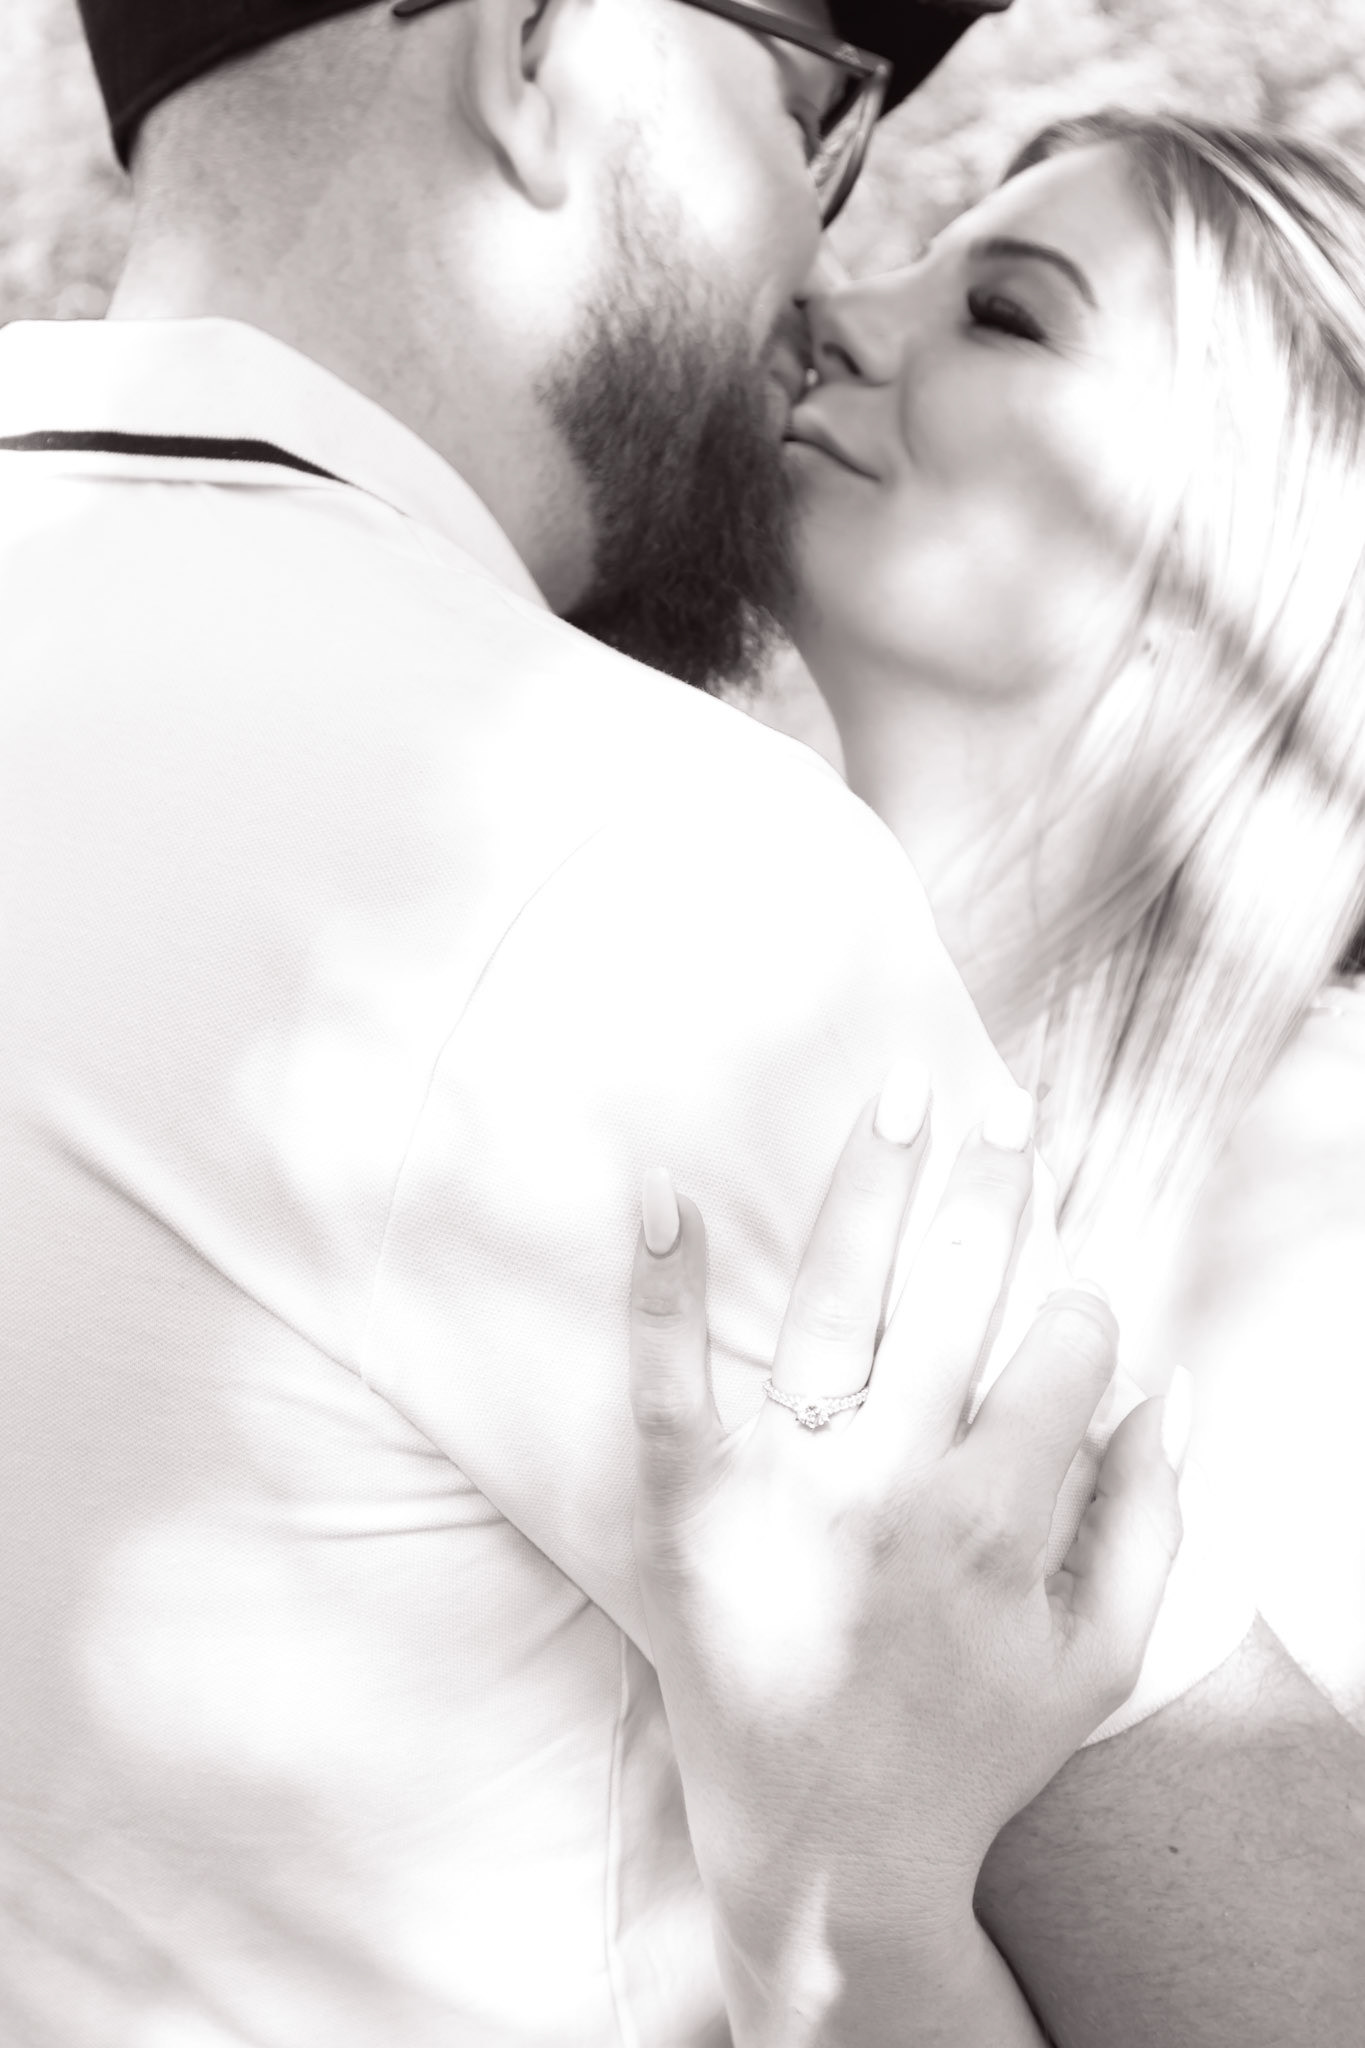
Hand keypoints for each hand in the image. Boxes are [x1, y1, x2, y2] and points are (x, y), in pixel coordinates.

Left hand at [629, 1067, 1184, 2032]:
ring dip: (869, 1190)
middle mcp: (886, 1490)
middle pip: (952, 1300)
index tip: (1075, 1308)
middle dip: (991, 1192)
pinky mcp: (686, 1510)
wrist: (822, 1855)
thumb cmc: (973, 1751)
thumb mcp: (1097, 1661)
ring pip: (832, 1305)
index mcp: (994, 1525)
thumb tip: (1172, 1388)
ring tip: (899, 1096)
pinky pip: (666, 1382)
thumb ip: (1151, 1524)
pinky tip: (659, 1188)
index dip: (1081, 1319)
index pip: (1055, 1363)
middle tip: (1001, 1109)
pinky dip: (660, 1286)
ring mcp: (779, 1493)